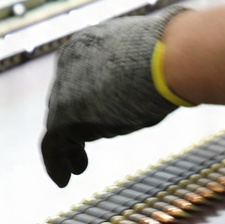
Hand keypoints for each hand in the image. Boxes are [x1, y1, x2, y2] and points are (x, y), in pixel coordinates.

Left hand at [40, 8, 191, 187]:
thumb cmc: (172, 54)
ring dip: (69, 147)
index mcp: (87, 43)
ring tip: (79, 167)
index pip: (77, 76)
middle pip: (66, 99)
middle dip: (75, 124)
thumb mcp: (152, 57)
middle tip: (82, 146)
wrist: (167, 57)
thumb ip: (141, 70)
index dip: (84, 99)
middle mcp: (68, 62)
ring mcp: (64, 86)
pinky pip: (52, 144)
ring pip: (60, 123)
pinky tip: (64, 180)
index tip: (95, 117)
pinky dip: (55, 163)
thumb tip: (165, 82)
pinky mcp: (64, 113)